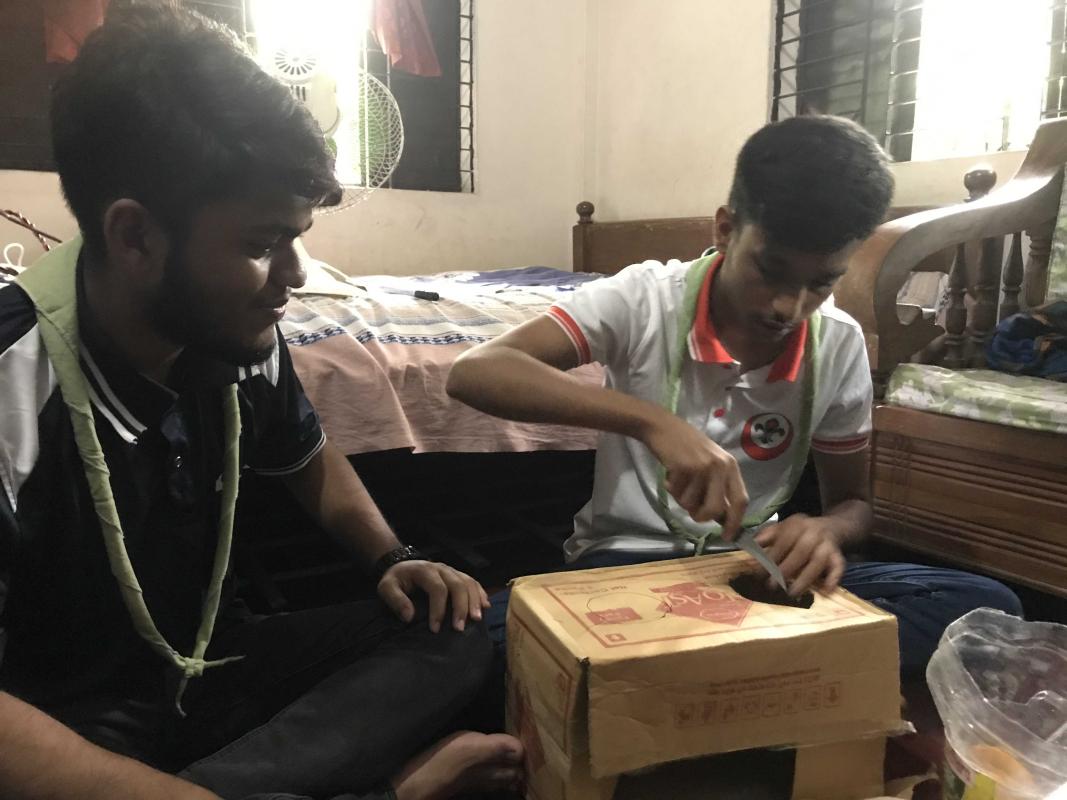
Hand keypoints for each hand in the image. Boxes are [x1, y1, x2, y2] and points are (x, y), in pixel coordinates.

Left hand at [378, 560, 490, 632]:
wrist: (403, 566)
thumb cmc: (396, 580)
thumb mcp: (386, 587)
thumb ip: (396, 600)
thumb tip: (409, 617)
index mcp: (425, 570)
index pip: (437, 588)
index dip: (438, 609)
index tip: (435, 629)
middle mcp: (442, 568)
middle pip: (458, 585)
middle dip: (461, 607)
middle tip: (459, 628)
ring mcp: (452, 571)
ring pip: (469, 582)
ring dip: (474, 601)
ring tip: (476, 620)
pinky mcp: (458, 575)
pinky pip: (473, 582)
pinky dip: (481, 594)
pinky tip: (485, 606)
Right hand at [643, 413, 748, 539]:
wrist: (663, 427)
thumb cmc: (686, 448)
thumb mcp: (709, 465)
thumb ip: (718, 489)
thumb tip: (722, 519)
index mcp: (730, 466)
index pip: (740, 500)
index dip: (735, 522)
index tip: (728, 537)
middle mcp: (721, 466)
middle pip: (715, 509)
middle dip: (701, 516)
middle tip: (692, 511)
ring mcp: (703, 466)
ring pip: (692, 504)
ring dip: (681, 499)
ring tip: (678, 484)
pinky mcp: (685, 467)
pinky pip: (677, 494)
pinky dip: (671, 490)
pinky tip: (670, 476)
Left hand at [755, 514, 845, 595]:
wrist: (831, 526)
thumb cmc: (799, 531)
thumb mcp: (782, 528)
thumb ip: (766, 537)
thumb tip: (749, 549)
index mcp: (797, 524)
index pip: (783, 541)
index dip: (770, 557)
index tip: (759, 573)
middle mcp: (814, 533)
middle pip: (801, 551)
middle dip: (786, 569)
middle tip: (772, 585)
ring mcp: (827, 544)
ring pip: (818, 561)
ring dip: (805, 578)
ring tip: (792, 593)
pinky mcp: (839, 556)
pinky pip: (839, 567)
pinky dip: (834, 579)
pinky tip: (825, 592)